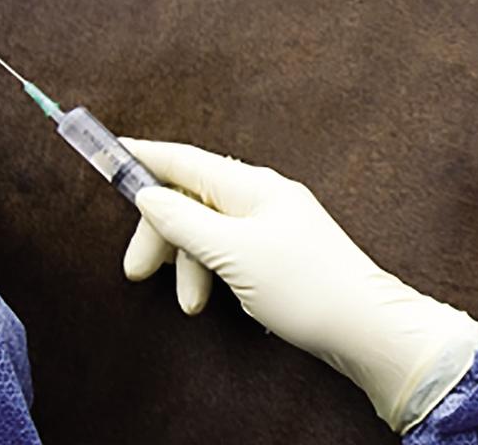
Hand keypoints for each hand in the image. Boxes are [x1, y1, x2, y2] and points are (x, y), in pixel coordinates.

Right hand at [118, 139, 477, 432]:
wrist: (366, 328)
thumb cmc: (306, 286)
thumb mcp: (233, 253)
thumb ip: (184, 222)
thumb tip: (148, 196)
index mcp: (251, 185)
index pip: (185, 160)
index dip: (145, 156)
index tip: (111, 149)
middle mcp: (260, 197)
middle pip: (191, 200)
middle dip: (161, 233)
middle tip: (135, 272)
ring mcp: (271, 225)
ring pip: (208, 232)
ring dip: (188, 264)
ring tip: (191, 304)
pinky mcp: (278, 254)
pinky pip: (229, 251)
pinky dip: (213, 272)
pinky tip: (215, 297)